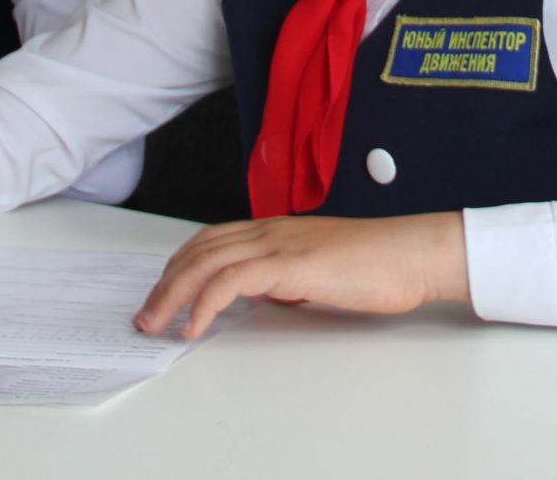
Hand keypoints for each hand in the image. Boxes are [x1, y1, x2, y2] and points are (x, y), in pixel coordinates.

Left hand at [135, 212, 468, 340]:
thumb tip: (266, 296)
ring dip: (173, 294)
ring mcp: (278, 244)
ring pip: (206, 261)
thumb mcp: (320, 271)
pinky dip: (205, 302)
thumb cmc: (378, 264)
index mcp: (276, 231)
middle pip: (199, 249)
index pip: (212, 239)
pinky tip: (194, 325)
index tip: (164, 294)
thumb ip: (288, 277)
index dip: (181, 266)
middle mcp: (270, 231)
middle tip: (146, 314)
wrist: (410, 254)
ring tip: (156, 323)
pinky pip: (231, 281)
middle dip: (165, 282)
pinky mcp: (288, 264)